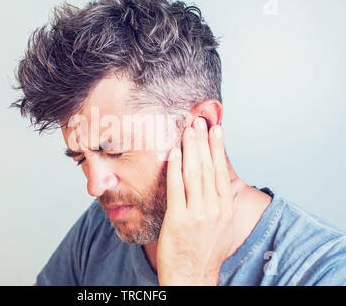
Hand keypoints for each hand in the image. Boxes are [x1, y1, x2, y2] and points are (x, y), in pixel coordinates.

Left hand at [157, 117, 245, 285]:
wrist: (192, 276)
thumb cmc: (205, 251)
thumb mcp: (222, 226)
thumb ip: (220, 202)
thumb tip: (217, 181)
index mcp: (225, 208)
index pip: (222, 171)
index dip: (218, 148)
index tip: (216, 128)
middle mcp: (214, 208)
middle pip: (208, 167)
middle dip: (203, 141)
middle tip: (199, 121)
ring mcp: (197, 213)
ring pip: (194, 173)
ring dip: (190, 149)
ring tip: (188, 130)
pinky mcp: (178, 219)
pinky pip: (176, 188)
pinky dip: (175, 168)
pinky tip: (173, 152)